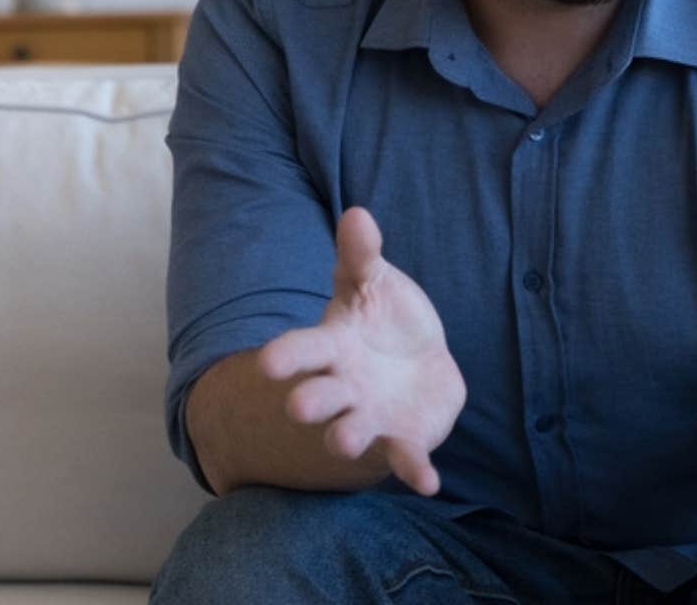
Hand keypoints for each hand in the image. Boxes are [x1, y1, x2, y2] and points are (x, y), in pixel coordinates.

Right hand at [255, 207, 466, 494]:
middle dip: (310, 401)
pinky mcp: (402, 439)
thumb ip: (362, 256)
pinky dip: (415, 470)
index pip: (301, 350)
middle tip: (299, 406)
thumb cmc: (381, 320)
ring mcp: (369, 417)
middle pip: (318, 396)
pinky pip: (405, 458)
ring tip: (343, 440)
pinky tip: (429, 483)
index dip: (286, 356)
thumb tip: (358, 212)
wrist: (412, 364)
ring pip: (351, 431)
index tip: (267, 363)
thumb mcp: (371, 284)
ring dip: (347, 437)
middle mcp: (342, 388)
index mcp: (330, 347)